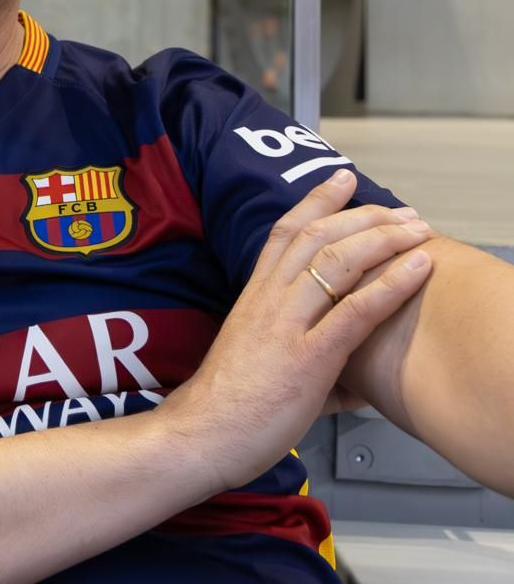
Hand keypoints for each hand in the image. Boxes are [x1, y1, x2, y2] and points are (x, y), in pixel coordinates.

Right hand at [160, 169, 432, 491]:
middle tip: (400, 209)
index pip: (283, 234)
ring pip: (337, 262)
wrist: (200, 434)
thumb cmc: (225, 408)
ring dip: (384, 238)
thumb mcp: (256, 362)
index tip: (341, 181)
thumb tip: (341, 376)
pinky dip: (392, 284)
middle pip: (316, 237)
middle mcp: (268, 302)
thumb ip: (293, 353)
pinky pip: (356, 311)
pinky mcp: (308, 357)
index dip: (314, 202)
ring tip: (416, 229)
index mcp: (253, 299)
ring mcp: (287, 326)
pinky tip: (416, 269)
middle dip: (363, 214)